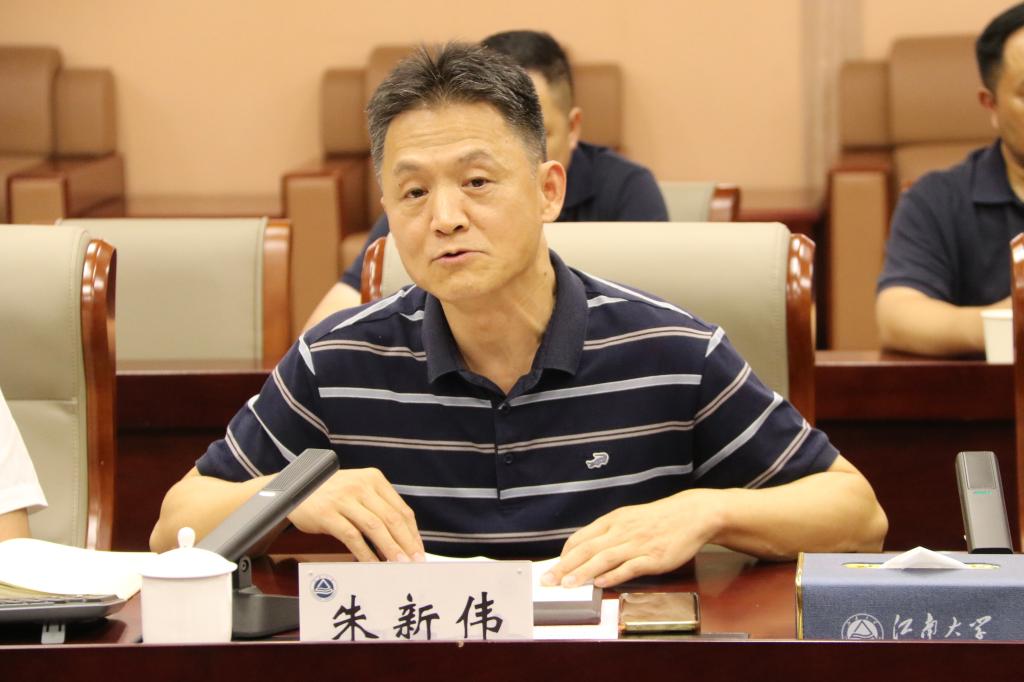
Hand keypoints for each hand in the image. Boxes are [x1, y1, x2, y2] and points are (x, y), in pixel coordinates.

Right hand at [287, 467, 423, 561]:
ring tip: (399, 565)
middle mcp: (361, 486)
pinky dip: (365, 553)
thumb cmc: (329, 494)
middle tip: (415, 562)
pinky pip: (352, 536)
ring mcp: (343, 498)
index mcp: (373, 479)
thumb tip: (401, 538)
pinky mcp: (327, 513)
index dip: (413, 533)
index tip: (419, 551)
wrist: (291, 488)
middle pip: (392, 518)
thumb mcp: (357, 491)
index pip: (401, 509)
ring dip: (390, 549)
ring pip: (375, 527)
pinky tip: (372, 564)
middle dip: (407, 543)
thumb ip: (377, 508)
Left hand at [542, 490, 722, 587]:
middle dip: (565, 566)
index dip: (564, 554)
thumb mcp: (628, 518)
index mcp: (613, 521)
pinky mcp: (654, 557)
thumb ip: (608, 533)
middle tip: (548, 580)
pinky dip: (614, 575)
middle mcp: (622, 531)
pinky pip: (630, 567)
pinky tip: (601, 583)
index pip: (581, 538)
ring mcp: (638, 544)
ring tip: (567, 585)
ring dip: (583, 572)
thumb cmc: (657, 519)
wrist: (691, 515)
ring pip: (604, 558)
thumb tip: (586, 551)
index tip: (553, 568)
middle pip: (587, 549)